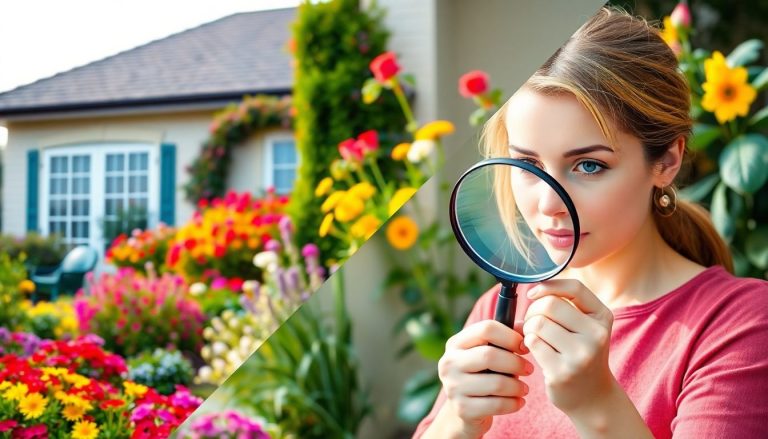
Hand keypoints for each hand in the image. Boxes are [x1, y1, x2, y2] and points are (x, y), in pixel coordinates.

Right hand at [436, 319, 533, 437]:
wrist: (464, 411)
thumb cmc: (482, 375)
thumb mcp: (488, 353)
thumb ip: (505, 337)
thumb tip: (525, 326)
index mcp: (455, 343)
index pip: (486, 329)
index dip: (511, 336)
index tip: (524, 347)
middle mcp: (449, 362)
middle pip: (490, 355)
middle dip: (516, 363)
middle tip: (529, 369)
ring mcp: (453, 387)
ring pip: (496, 383)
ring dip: (517, 386)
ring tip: (524, 389)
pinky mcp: (462, 409)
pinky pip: (496, 405)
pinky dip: (513, 403)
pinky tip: (519, 402)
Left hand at [523, 279, 615, 415]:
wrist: (593, 397)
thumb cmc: (581, 354)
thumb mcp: (584, 327)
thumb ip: (564, 306)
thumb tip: (529, 292)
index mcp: (602, 317)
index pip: (575, 288)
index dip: (548, 285)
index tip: (533, 293)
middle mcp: (596, 335)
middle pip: (549, 304)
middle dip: (533, 310)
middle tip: (532, 323)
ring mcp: (580, 355)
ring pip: (538, 323)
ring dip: (528, 329)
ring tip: (535, 338)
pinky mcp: (562, 372)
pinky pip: (532, 343)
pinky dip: (528, 343)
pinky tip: (536, 352)